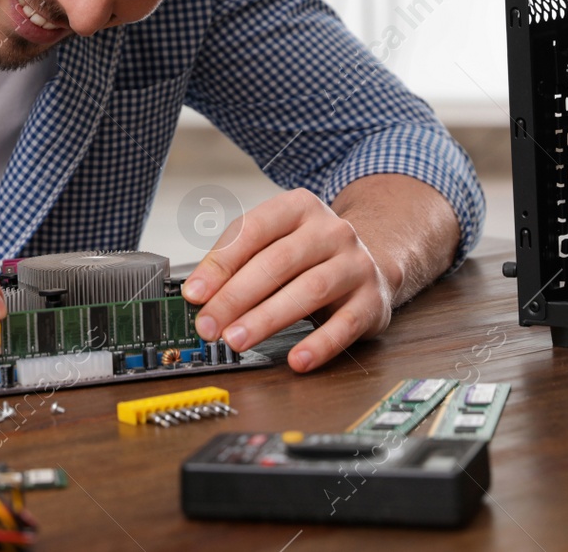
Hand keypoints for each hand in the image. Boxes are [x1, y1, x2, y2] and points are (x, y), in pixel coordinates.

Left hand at [180, 188, 392, 372]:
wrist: (371, 262)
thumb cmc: (310, 255)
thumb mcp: (275, 244)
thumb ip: (240, 262)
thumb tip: (199, 295)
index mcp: (298, 207)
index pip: (253, 230)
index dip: (220, 264)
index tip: (194, 294)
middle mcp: (331, 231)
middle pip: (277, 262)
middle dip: (236, 297)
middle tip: (209, 325)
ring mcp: (355, 264)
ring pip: (309, 291)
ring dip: (267, 319)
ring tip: (236, 340)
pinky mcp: (373, 300)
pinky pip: (345, 325)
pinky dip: (319, 345)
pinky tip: (296, 360)